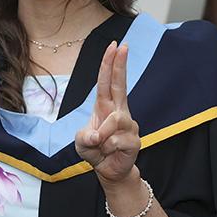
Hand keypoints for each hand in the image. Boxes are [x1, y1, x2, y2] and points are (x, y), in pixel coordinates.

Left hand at [75, 41, 139, 183]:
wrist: (108, 170)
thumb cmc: (95, 150)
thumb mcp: (81, 142)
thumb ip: (85, 137)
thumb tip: (96, 136)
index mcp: (105, 106)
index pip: (108, 82)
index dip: (111, 64)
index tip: (115, 46)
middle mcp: (119, 112)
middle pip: (120, 85)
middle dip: (119, 65)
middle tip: (122, 46)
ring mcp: (129, 125)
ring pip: (113, 122)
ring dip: (101, 135)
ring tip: (99, 144)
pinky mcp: (134, 140)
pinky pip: (116, 141)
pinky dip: (107, 147)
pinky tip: (109, 151)